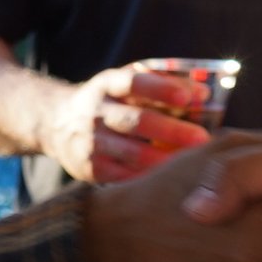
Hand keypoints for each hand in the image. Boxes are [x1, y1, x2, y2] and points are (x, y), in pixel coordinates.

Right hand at [45, 65, 213, 183]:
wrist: (57, 123)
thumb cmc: (109, 100)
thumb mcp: (123, 80)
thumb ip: (161, 81)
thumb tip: (204, 93)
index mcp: (108, 84)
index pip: (134, 83)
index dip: (161, 89)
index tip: (188, 98)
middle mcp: (97, 112)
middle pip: (137, 121)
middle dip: (172, 130)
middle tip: (202, 139)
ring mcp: (92, 143)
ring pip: (132, 153)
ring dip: (164, 159)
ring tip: (192, 164)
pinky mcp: (90, 170)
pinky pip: (123, 177)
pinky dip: (147, 179)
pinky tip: (170, 181)